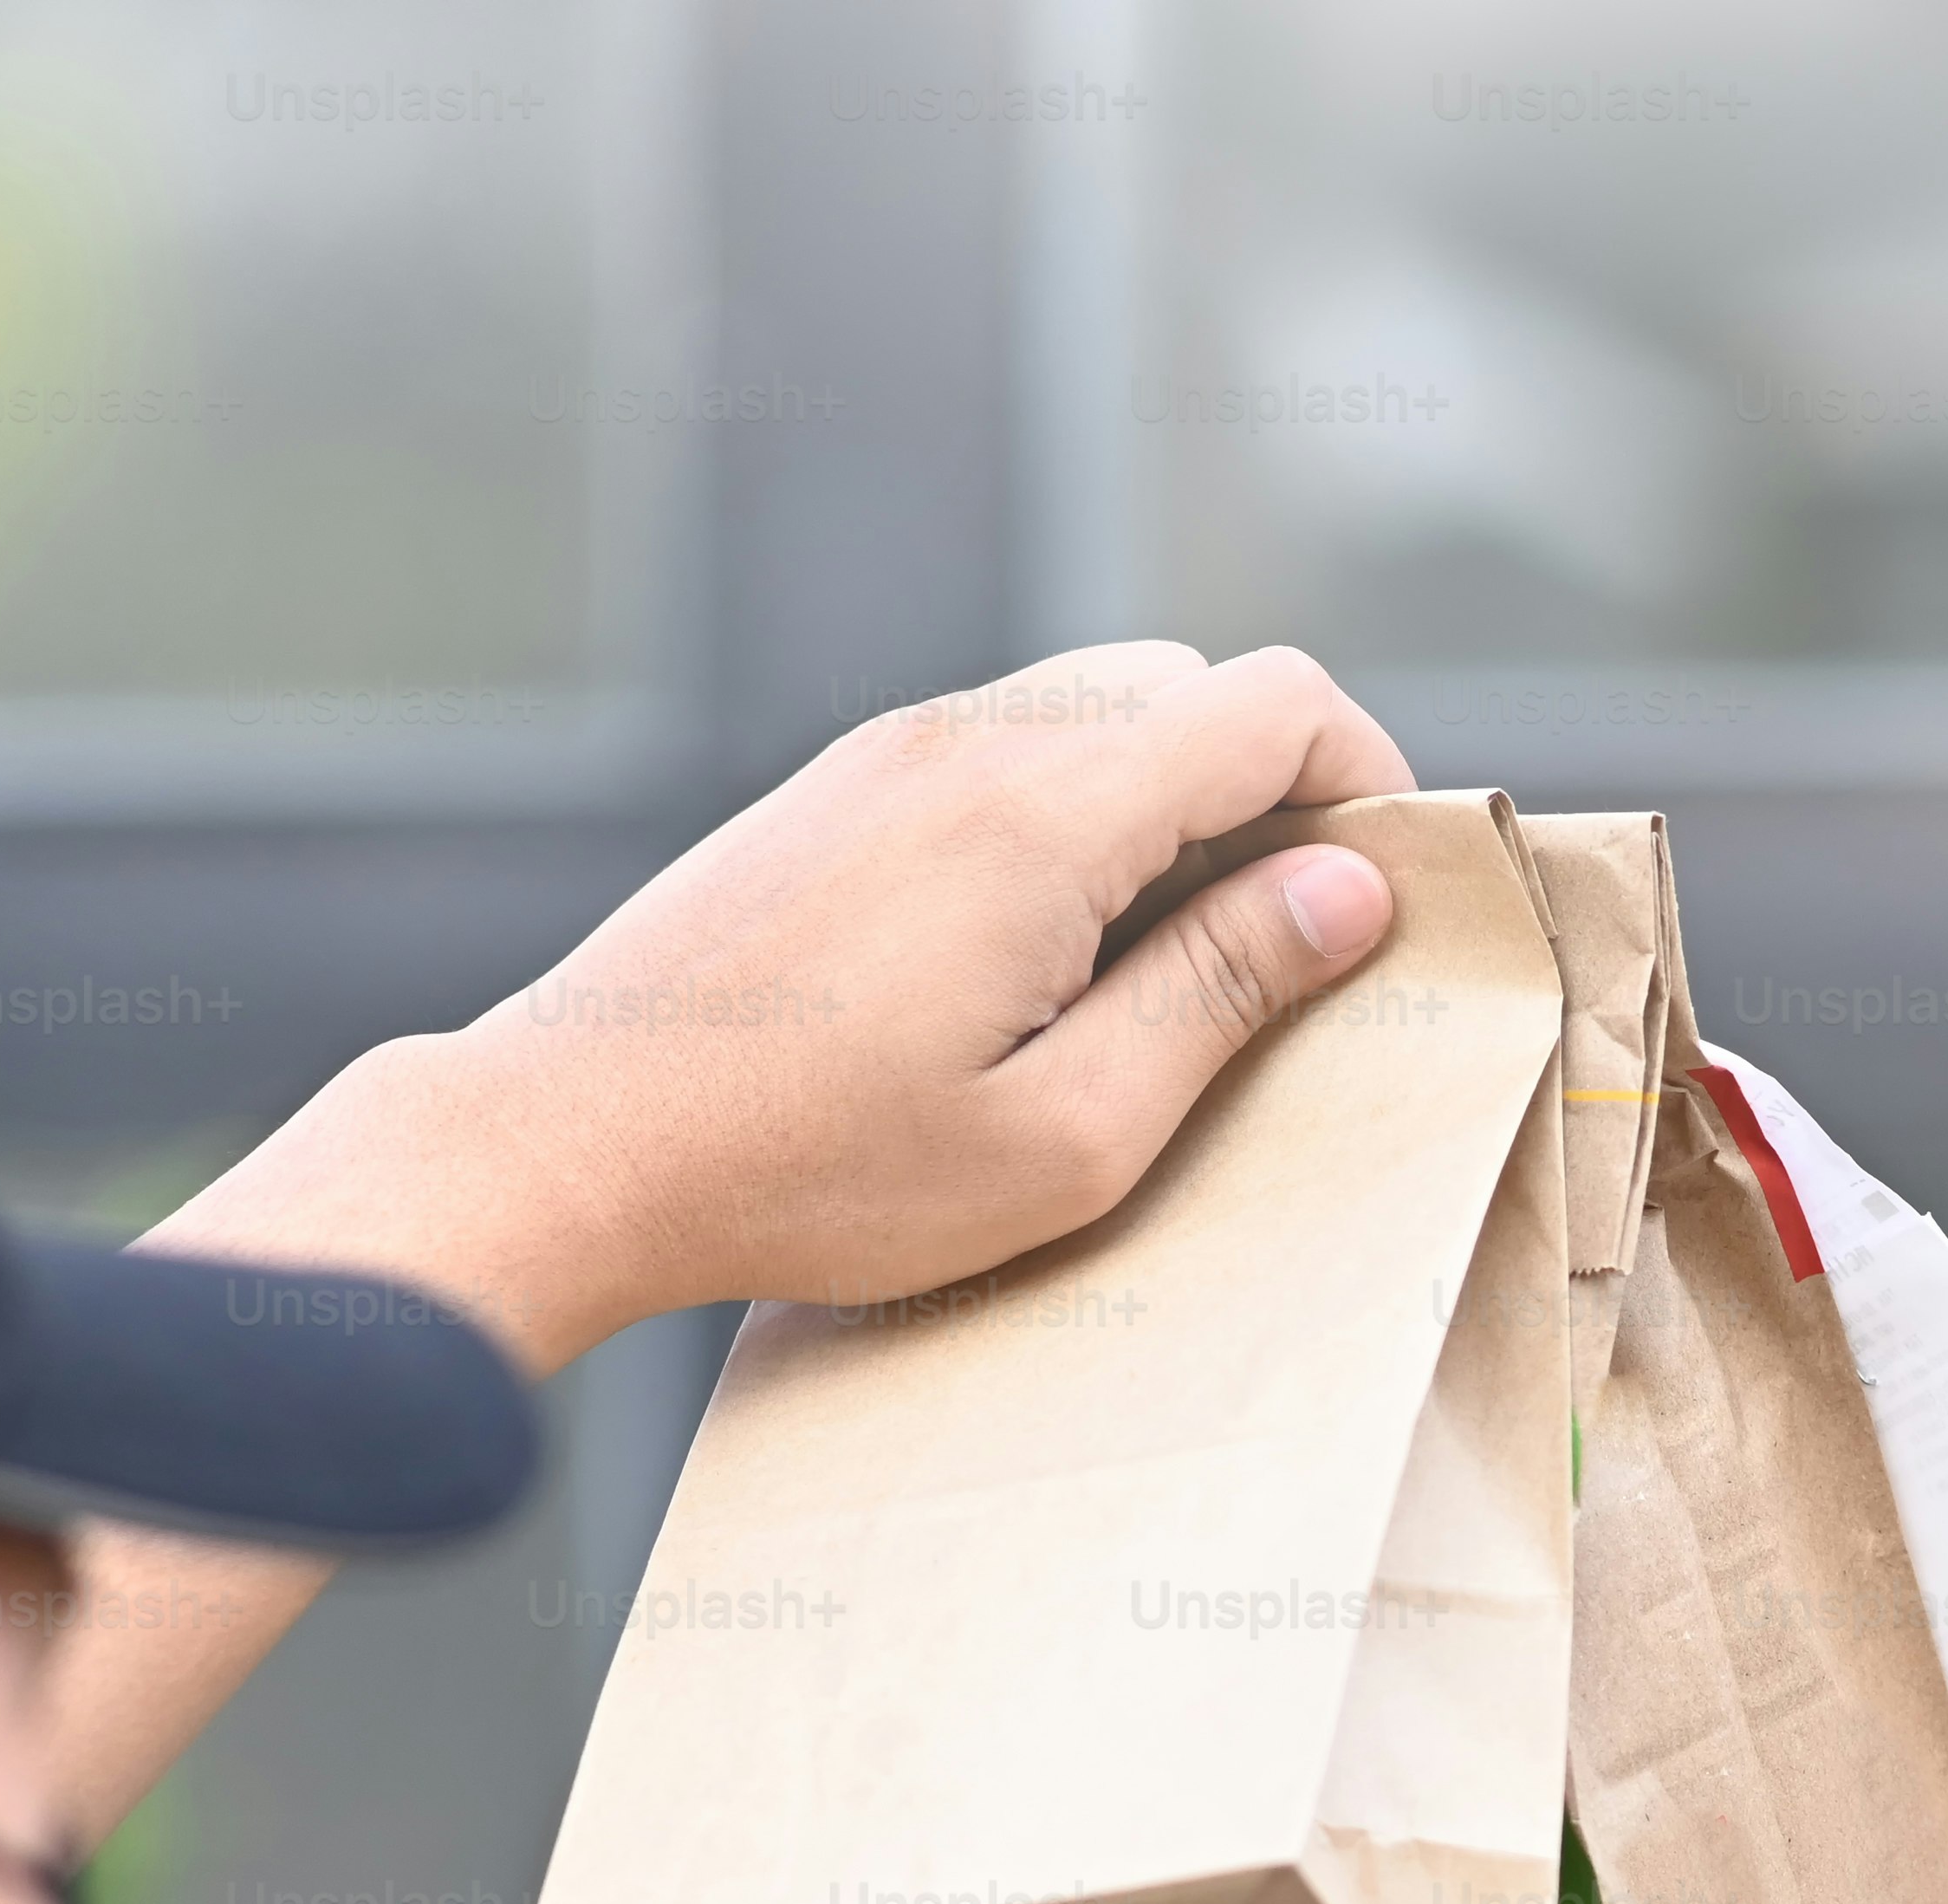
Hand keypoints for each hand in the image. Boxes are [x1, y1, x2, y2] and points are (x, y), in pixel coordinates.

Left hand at [454, 641, 1417, 1321]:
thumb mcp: (1063, 1135)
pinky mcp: (834, 792)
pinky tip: (1038, 964)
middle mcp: (966, 743)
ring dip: (1169, 809)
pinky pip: (1004, 752)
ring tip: (1156, 973)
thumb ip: (1219, 997)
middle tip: (1280, 951)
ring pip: (1096, 710)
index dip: (1371, 782)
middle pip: (1193, 685)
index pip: (1274, 701)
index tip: (1379, 900)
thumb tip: (1350, 892)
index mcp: (1041, 816)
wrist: (568, 1143)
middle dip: (1276, 794)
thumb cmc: (810, 1173)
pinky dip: (1072, 820)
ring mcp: (888, 755)